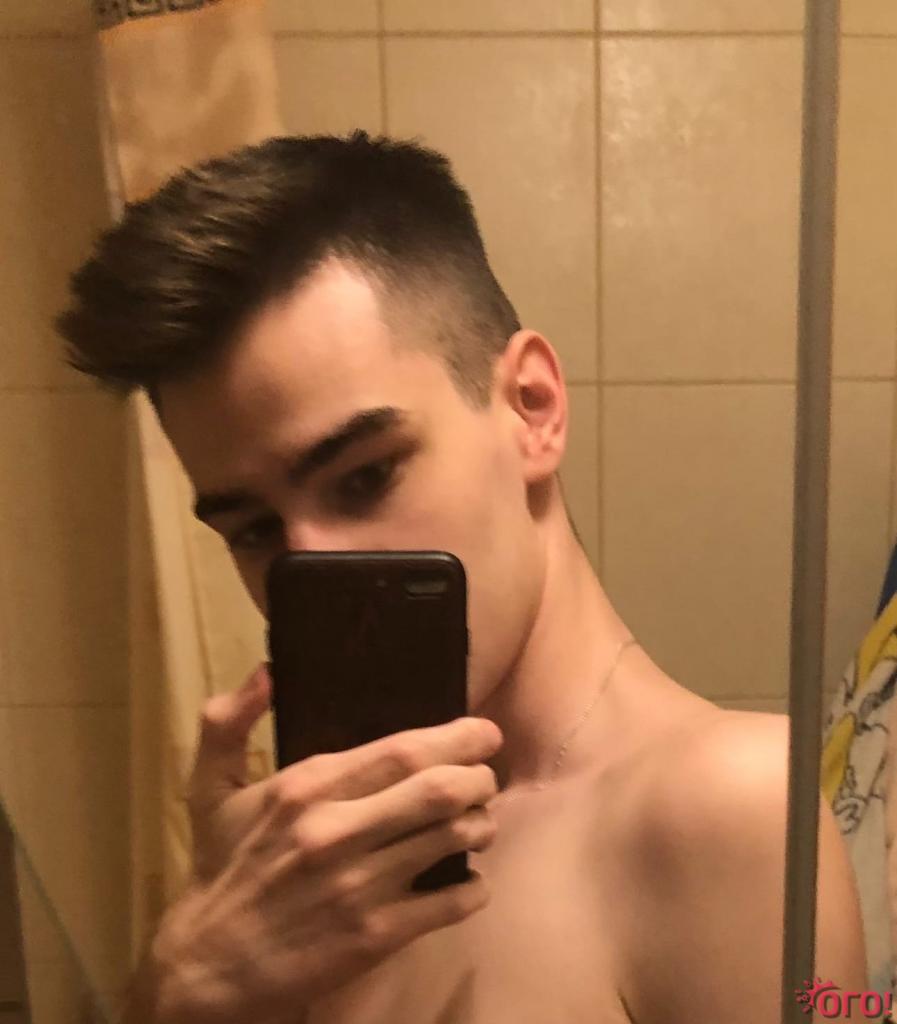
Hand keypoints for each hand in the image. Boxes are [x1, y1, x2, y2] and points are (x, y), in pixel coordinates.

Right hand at [149, 664, 502, 1023]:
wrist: (209, 965)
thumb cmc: (221, 867)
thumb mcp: (210, 788)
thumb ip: (228, 723)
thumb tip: (266, 671)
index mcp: (307, 787)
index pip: (402, 750)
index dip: (457, 737)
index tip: (484, 733)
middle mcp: (337, 830)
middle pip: (440, 789)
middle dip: (479, 778)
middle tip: (486, 778)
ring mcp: (359, 885)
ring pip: (452, 839)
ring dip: (481, 826)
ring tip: (481, 822)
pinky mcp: (374, 936)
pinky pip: (450, 903)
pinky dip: (474, 888)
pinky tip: (471, 880)